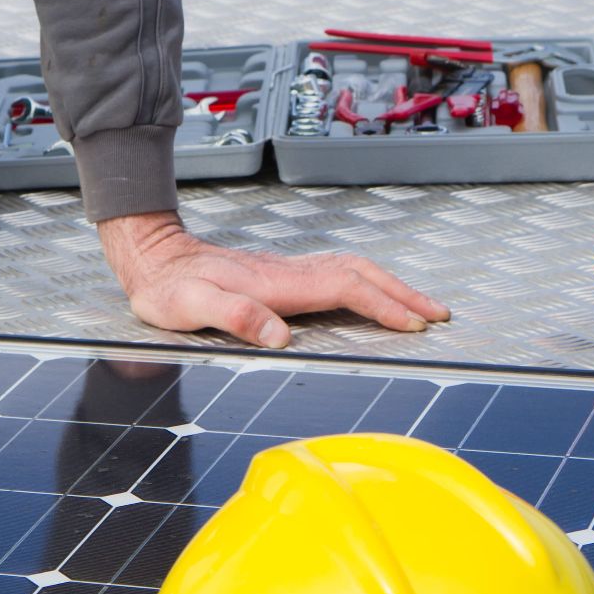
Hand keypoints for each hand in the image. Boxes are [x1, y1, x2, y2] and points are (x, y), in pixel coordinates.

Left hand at [99, 210, 449, 347]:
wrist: (153, 256)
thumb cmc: (168, 288)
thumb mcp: (190, 307)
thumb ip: (233, 317)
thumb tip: (278, 337)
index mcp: (276, 284)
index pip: (344, 288)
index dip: (382, 305)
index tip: (413, 323)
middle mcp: (289, 273)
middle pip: (360, 274)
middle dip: (403, 293)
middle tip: (440, 314)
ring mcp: (288, 271)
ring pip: (353, 270)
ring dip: (390, 286)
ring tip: (421, 306)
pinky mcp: (282, 275)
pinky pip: (338, 274)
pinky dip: (367, 283)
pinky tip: (373, 294)